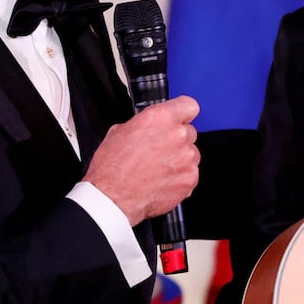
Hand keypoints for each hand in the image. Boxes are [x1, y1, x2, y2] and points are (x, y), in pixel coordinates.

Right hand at [85, 95, 200, 223]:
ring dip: (179, 159)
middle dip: (176, 139)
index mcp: (160, 118)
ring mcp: (187, 158)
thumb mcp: (119, 132)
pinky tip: (162, 180)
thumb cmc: (112, 168)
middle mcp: (177, 135)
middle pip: (188, 131)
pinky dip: (180, 176)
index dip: (182, 112)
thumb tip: (149, 126)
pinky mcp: (190, 178)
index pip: (188, 105)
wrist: (113, 198)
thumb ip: (143, 124)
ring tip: (157, 168)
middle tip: (159, 150)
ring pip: (191, 153)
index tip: (180, 117)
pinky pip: (191, 173)